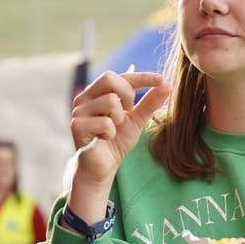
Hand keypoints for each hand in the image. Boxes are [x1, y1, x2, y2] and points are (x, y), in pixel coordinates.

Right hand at [70, 70, 170, 185]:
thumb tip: (167, 85)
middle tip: (128, 111)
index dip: (140, 77)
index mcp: (96, 92)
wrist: (103, 167)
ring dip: (119, 119)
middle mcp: (84, 98)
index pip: (118, 76)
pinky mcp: (77, 126)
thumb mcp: (137, 120)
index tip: (160, 79)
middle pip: (109, 78)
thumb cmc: (117, 141)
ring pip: (110, 101)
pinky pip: (105, 123)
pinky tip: (104, 139)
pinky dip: (111, 133)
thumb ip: (149, 103)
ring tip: (113, 129)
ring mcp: (78, 111)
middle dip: (127, 94)